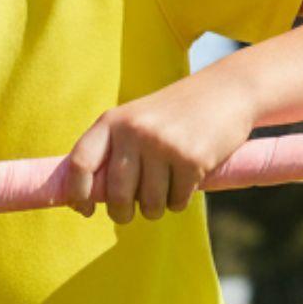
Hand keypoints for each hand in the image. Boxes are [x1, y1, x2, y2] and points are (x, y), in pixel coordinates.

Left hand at [64, 79, 256, 223]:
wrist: (226, 91)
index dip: (76, 193)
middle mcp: (134, 131)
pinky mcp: (191, 159)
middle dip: (122, 213)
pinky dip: (179, 201)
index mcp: (112, 121)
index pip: (80, 163)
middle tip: (128, 213)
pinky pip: (176, 201)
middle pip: (116, 195)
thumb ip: (110, 153)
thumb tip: (82, 202)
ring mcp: (162, 144)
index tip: (84, 209)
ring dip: (155, 208)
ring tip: (163, 191)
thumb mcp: (135, 122)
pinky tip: (186, 181)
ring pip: (149, 204)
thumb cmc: (173, 116)